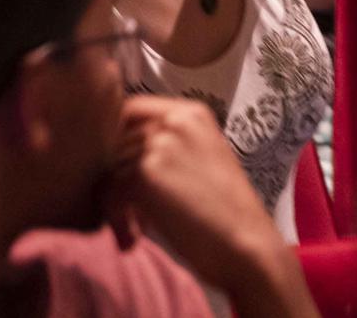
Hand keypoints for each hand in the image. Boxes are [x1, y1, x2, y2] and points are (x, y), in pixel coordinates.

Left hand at [106, 96, 283, 284]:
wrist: (246, 246)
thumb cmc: (224, 214)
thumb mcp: (200, 160)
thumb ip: (164, 146)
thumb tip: (113, 155)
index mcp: (191, 113)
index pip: (131, 110)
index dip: (117, 144)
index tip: (119, 175)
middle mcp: (175, 119)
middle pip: (115, 139)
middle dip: (114, 178)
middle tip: (127, 214)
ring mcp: (160, 142)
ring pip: (110, 167)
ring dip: (115, 203)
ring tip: (133, 231)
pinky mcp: (146, 171)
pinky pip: (110, 190)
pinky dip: (115, 219)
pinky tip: (132, 240)